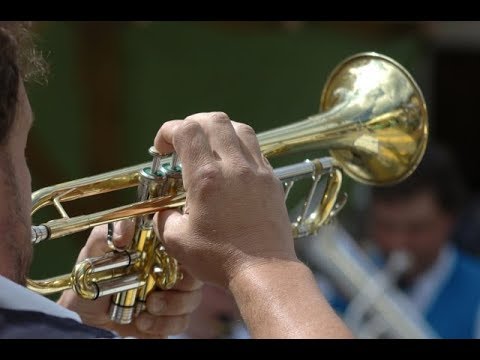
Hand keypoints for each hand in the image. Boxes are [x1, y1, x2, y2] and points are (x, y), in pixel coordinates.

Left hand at [57, 221, 202, 337]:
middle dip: (182, 287)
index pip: (186, 244)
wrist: (86, 307)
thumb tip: (125, 232)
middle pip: (196, 273)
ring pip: (192, 299)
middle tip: (155, 295)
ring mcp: (174, 293)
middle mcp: (173, 267)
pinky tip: (143, 322)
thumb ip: (106, 233)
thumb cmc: (93, 270)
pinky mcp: (170, 316)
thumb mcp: (94, 249)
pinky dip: (164, 325)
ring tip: (147, 309)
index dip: (183, 253)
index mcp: (161, 246)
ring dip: (172, 307)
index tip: (165, 261)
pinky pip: (182, 322)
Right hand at [154, 112, 297, 287]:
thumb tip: (163, 211)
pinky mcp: (273, 180)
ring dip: (220, 130)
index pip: (186, 130)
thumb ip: (163, 218)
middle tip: (184, 142)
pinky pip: (256, 149)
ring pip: (240, 128)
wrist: (264, 270)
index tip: (162, 148)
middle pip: (215, 120)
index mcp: (206, 177)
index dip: (168, 131)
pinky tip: (232, 165)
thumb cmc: (220, 258)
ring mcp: (257, 171)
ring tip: (209, 147)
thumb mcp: (177, 241)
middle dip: (193, 123)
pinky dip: (239, 147)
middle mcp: (234, 166)